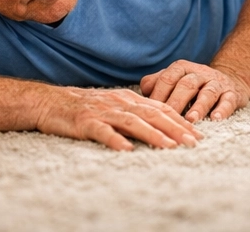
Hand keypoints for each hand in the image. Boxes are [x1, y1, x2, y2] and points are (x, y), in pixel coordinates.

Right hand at [36, 85, 203, 151]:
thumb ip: (136, 112)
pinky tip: (127, 149)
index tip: (197, 134)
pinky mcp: (86, 123)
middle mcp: (120, 103)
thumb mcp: (115, 105)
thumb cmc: (86, 107)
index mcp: (129, 99)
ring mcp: (103, 112)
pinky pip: (103, 131)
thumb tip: (161, 123)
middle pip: (153, 114)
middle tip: (193, 142)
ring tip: (169, 146)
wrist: (52, 102)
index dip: (180, 121)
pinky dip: (116, 140)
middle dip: (175, 128)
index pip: (161, 109)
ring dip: (153, 134)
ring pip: (133, 122)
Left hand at [140, 59, 249, 121]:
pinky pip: (228, 100)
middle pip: (186, 85)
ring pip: (208, 92)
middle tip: (167, 119)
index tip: (149, 113)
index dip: (158, 95)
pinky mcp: (232, 93)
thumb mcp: (174, 79)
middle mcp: (199, 73)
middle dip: (176, 102)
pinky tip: (216, 118)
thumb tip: (141, 95)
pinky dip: (223, 109)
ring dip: (199, 106)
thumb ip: (155, 83)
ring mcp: (216, 83)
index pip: (167, 79)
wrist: (226, 80)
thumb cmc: (192, 85)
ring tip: (191, 119)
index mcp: (181, 68)